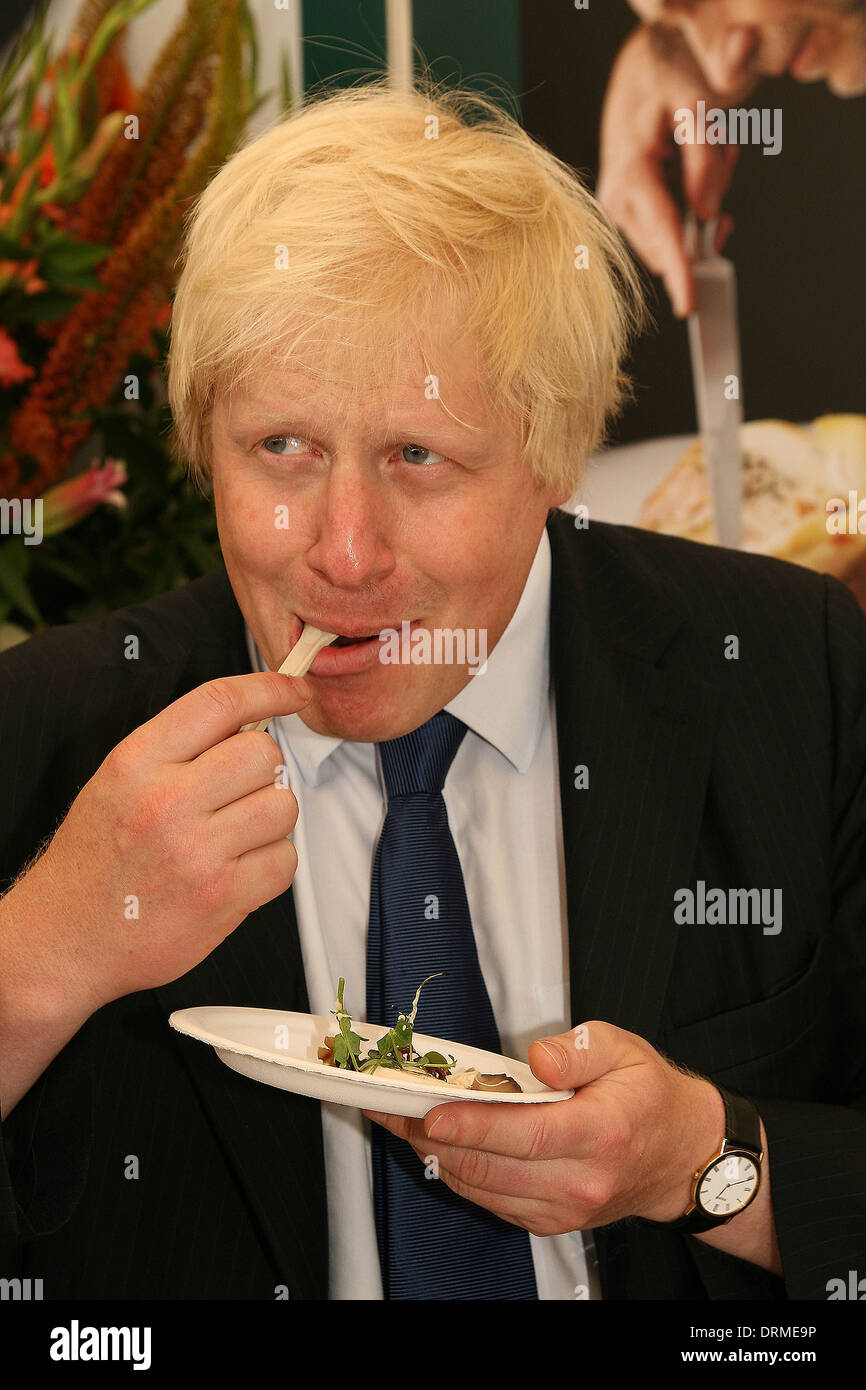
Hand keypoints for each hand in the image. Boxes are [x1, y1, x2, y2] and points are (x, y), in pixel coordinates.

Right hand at [14, 671, 312, 1012]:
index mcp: (138, 762)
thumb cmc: (95, 861)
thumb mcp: (118, 781)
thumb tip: (252, 722)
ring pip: (283, 806)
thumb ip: (180, 748)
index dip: (270, 688)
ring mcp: (198, 852)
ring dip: (268, 819)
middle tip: (237, 792)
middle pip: (264, 754)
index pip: (220, 702)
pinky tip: (236, 869)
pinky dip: (270, 865)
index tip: (294, 691)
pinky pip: (285, 860)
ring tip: (232, 835)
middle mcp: (167, 802)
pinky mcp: (223, 897)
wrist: (66, 936)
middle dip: (260, 771)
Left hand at [364, 1019, 725, 1234]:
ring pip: (484, 1188)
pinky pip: (492, 1200)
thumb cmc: (649, 1097)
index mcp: (602, 1132)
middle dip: (434, 1137)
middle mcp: (582, 1181)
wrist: (682, 1156)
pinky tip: (440, 1147)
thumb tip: (540, 1060)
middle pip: (493, 1166)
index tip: (431, 1113)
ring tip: (403, 1122)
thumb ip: (580, 1049)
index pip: (527, 1135)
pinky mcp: (551, 1220)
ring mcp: (565, 1208)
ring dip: (436, 1156)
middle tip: (393, 1106)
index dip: (472, 1125)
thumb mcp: (624, 1049)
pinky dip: (459, 1174)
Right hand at [597, 26, 741, 316]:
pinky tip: (694, 167)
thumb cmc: (665, 82)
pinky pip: (669, 229)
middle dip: (706, 215)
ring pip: (674, 237)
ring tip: (703, 150)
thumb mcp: (697, 107)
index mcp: (630, 173)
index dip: (679, 271)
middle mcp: (617, 199)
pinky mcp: (628, 212)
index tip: (689, 304)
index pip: (662, 232)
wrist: (641, 71)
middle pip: (671, 241)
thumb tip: (708, 214)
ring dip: (702, 204)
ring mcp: (619, 209)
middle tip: (720, 156)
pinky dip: (693, 204)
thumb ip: (705, 164)